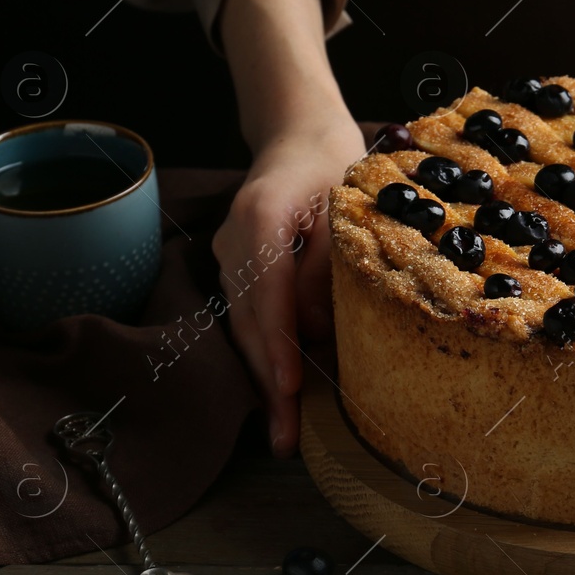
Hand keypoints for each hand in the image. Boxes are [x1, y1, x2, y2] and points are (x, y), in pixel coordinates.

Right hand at [213, 114, 362, 455]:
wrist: (298, 134)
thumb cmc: (333, 164)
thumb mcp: (345, 205)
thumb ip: (329, 266)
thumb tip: (319, 329)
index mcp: (261, 219)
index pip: (269, 296)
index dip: (278, 347)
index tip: (289, 390)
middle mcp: (235, 243)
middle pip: (251, 323)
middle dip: (269, 384)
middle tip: (286, 440)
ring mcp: (229, 256)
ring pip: (246, 327)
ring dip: (266, 377)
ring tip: (285, 431)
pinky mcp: (236, 268)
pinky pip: (251, 317)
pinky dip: (267, 353)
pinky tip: (282, 394)